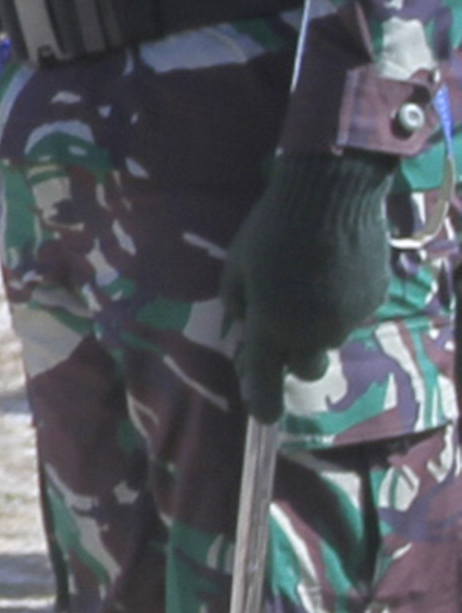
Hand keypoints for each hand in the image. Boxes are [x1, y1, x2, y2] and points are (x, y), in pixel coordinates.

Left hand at [221, 150, 400, 421]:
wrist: (331, 196)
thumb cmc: (271, 229)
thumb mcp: (236, 267)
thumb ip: (238, 305)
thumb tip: (244, 326)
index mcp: (274, 327)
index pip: (266, 381)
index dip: (263, 402)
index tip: (265, 416)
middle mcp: (315, 332)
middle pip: (306, 367)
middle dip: (294, 357)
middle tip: (281, 328)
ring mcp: (350, 318)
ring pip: (332, 340)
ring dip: (318, 327)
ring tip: (307, 285)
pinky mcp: (375, 300)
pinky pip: (353, 314)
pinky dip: (340, 304)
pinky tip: (333, 270)